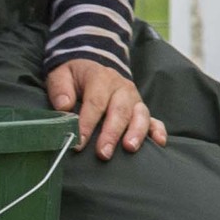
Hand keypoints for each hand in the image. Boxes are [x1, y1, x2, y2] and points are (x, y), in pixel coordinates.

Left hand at [44, 58, 166, 159]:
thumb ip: (60, 89)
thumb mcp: (60, 75)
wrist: (92, 65)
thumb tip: (64, 106)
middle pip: (120, 111)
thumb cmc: (75, 76)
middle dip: (112, 133)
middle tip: (103, 153)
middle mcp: (122, 88)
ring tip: (129, 148)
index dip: (87, 123)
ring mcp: (134, 99)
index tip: (79, 143)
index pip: (96, 102)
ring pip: (140, 115)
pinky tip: (159, 142)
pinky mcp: (141, 109)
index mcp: (101, 78)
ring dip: (136, 132)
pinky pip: (154, 119)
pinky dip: (158, 130)